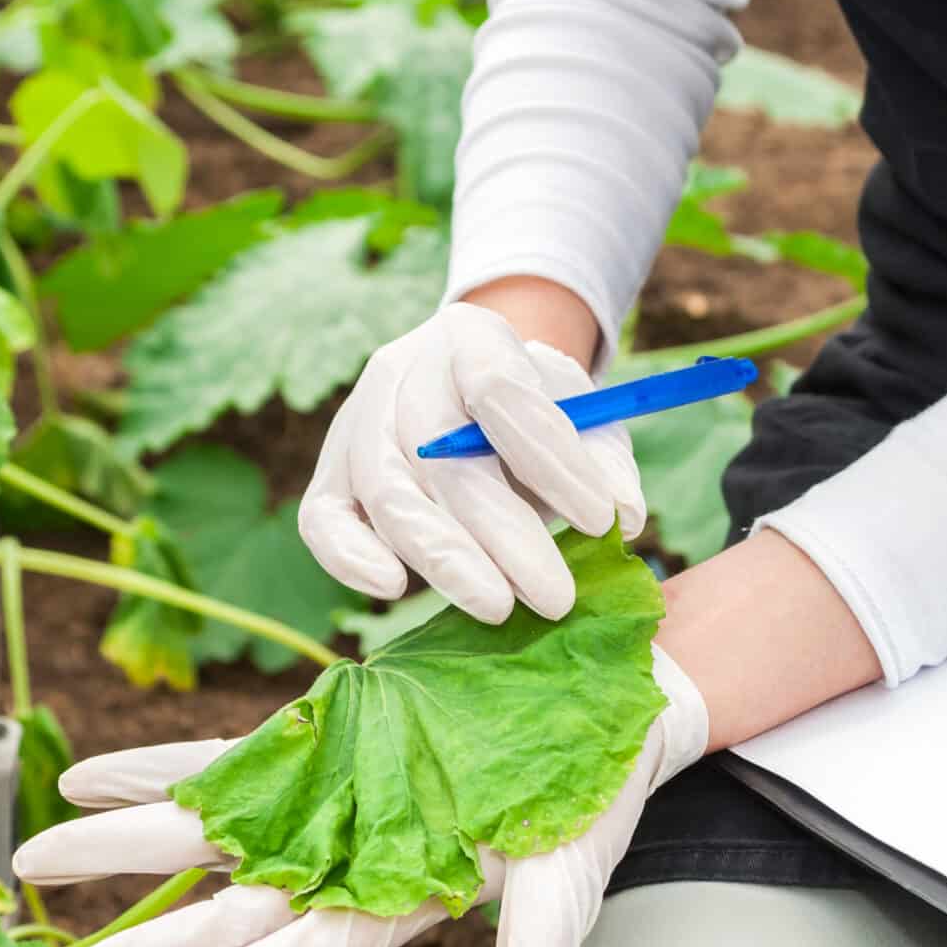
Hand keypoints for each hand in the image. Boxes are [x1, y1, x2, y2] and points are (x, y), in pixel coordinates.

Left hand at [12, 651, 708, 946]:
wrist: (595, 709)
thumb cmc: (590, 797)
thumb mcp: (577, 864)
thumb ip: (544, 939)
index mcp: (403, 905)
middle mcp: (345, 867)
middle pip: (236, 912)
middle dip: (157, 942)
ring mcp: (321, 809)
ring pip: (208, 841)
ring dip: (124, 853)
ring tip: (35, 863)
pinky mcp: (312, 750)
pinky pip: (218, 764)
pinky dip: (154, 768)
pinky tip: (82, 773)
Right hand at [299, 300, 645, 624]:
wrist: (474, 391)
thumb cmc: (536, 412)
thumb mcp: (585, 415)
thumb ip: (605, 462)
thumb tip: (624, 518)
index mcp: (471, 338)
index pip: (500, 390)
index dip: (551, 458)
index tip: (600, 522)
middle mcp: (402, 373)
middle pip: (439, 454)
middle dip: (503, 533)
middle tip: (555, 598)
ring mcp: (355, 424)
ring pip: (387, 493)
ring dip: (444, 559)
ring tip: (498, 608)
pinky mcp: (330, 478)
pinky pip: (323, 521)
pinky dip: (351, 559)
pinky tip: (393, 589)